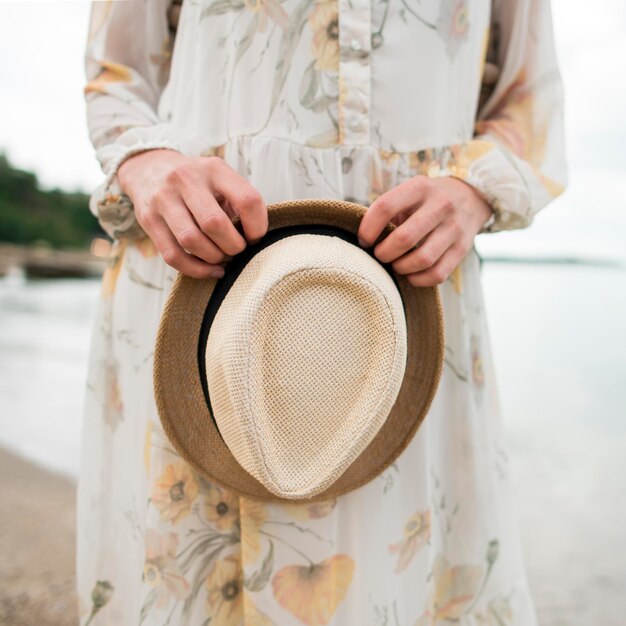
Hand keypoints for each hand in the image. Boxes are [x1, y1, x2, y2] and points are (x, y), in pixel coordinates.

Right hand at [117, 149, 267, 277]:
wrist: (149, 168)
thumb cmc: (197, 182)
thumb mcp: (220, 180)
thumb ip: (239, 204)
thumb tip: (253, 240)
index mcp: (214, 169)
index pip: (247, 200)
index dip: (257, 226)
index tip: (254, 236)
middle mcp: (186, 179)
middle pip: (215, 224)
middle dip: (233, 246)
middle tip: (236, 249)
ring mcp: (164, 199)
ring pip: (192, 241)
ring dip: (214, 258)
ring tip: (222, 258)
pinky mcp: (149, 219)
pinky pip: (173, 255)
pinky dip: (196, 270)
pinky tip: (210, 270)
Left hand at [357, 175, 494, 286]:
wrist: (471, 197)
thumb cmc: (427, 200)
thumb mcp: (410, 193)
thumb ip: (388, 211)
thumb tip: (363, 240)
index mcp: (420, 187)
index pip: (385, 207)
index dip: (368, 228)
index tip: (364, 240)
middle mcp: (440, 205)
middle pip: (404, 238)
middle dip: (384, 253)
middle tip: (379, 255)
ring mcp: (454, 228)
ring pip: (422, 259)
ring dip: (401, 268)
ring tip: (395, 265)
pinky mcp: (462, 249)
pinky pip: (438, 274)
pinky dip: (419, 280)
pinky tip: (411, 275)